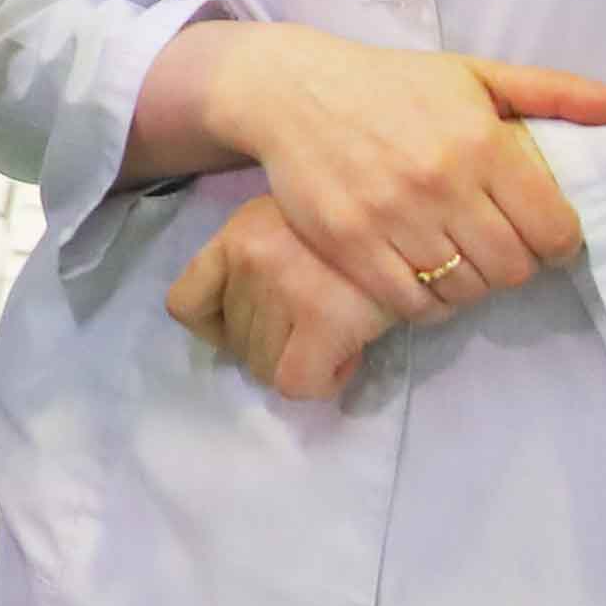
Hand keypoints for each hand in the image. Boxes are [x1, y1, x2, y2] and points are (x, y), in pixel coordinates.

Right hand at [154, 23, 605, 324]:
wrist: (293, 91)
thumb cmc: (394, 84)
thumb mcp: (477, 75)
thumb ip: (559, 92)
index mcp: (481, 143)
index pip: (553, 231)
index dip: (558, 243)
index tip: (542, 235)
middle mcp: (440, 183)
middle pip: (512, 269)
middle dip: (515, 265)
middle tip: (497, 247)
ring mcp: (390, 217)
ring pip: (463, 291)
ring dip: (470, 285)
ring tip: (458, 260)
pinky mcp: (348, 243)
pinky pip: (410, 303)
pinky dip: (425, 302)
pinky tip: (422, 275)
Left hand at [166, 192, 400, 402]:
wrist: (422, 222)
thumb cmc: (359, 227)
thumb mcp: (292, 224)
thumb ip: (261, 262)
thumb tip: (248, 331)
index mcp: (237, 234)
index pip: (183, 306)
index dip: (217, 328)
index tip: (257, 325)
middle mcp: (250, 258)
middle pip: (233, 345)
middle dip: (273, 345)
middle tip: (315, 325)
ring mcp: (282, 287)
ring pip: (263, 369)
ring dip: (301, 362)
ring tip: (336, 332)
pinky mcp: (322, 317)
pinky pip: (296, 383)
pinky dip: (322, 382)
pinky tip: (347, 356)